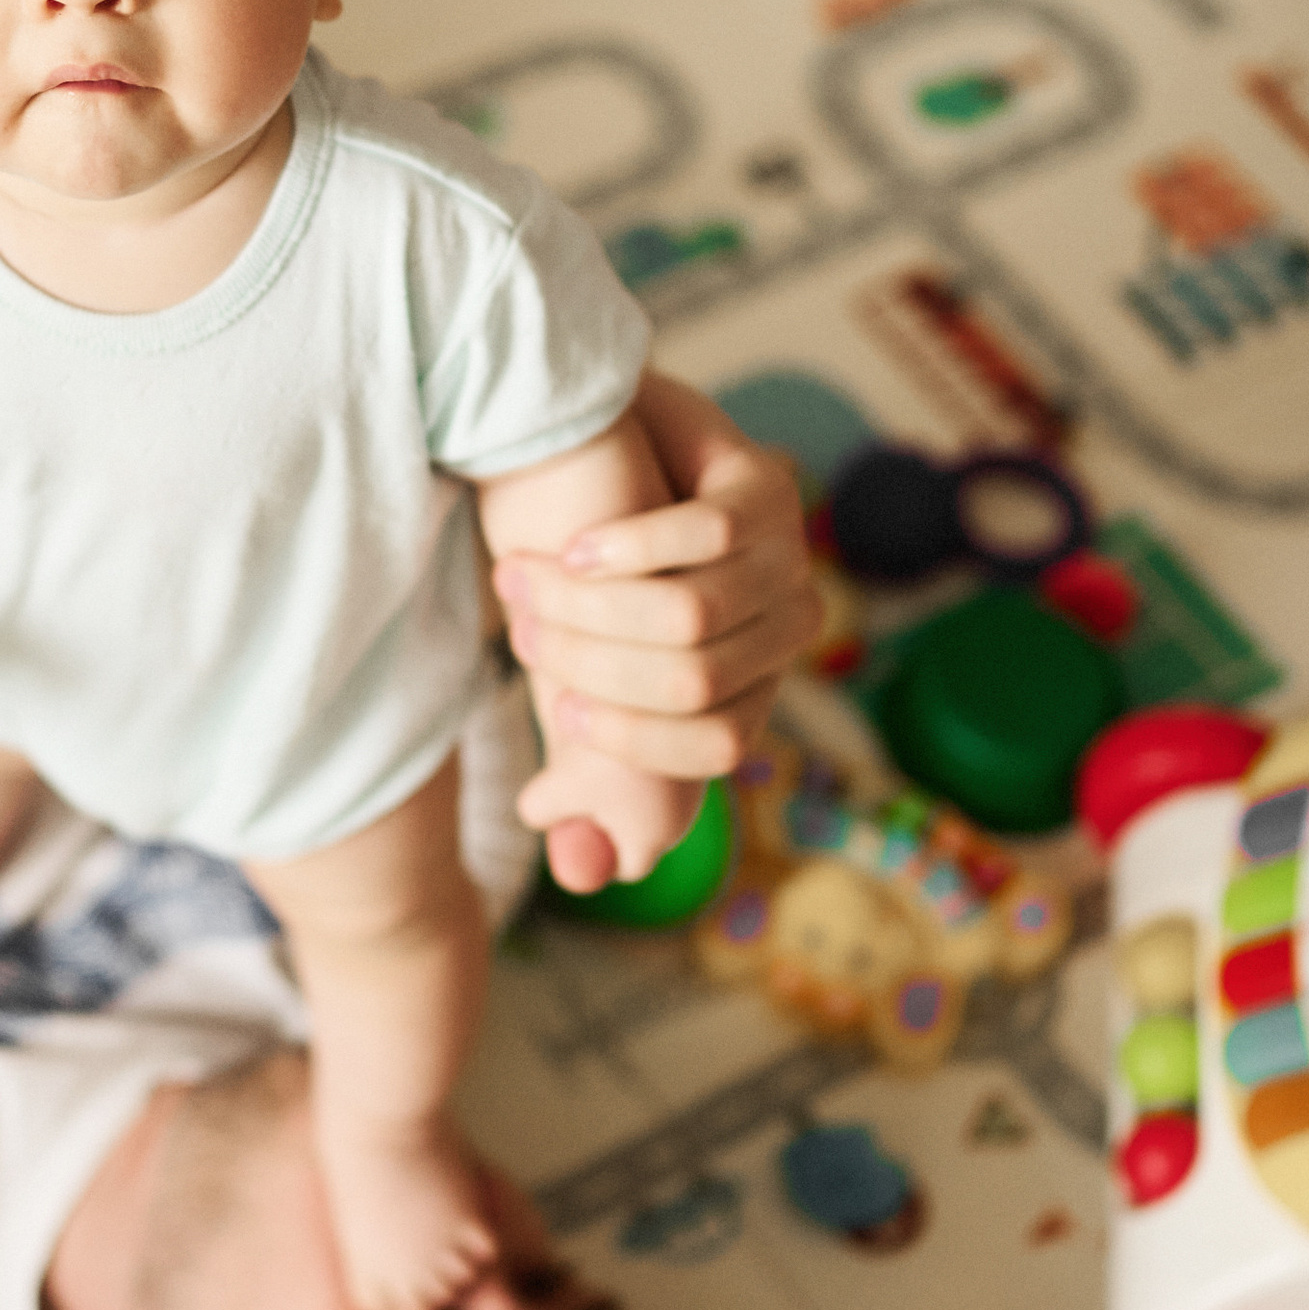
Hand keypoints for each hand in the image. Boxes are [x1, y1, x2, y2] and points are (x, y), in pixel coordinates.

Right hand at [491, 373, 819, 894]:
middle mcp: (790, 624)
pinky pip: (698, 536)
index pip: (717, 747)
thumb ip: (591, 771)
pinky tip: (572, 547)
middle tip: (518, 632)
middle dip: (590, 665)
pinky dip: (625, 550)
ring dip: (591, 608)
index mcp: (761, 680)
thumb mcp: (596, 671)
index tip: (557, 713)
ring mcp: (788, 554)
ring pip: (690, 614)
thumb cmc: (603, 574)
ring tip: (522, 583)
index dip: (633, 742)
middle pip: (692, 680)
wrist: (629, 436)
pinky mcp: (768, 490)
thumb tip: (583, 873)